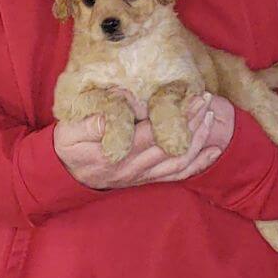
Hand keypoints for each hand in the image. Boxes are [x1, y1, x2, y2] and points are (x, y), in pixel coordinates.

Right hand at [53, 93, 231, 189]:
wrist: (63, 176)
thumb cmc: (67, 147)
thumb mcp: (69, 132)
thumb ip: (91, 123)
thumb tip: (115, 114)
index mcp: (117, 154)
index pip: (153, 134)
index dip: (176, 118)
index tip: (191, 97)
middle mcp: (134, 169)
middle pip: (171, 146)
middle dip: (192, 123)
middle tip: (206, 100)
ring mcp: (142, 177)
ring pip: (179, 161)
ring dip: (199, 139)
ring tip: (211, 116)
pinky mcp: (146, 180)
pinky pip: (177, 175)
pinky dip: (198, 163)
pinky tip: (214, 150)